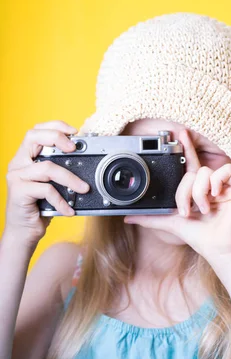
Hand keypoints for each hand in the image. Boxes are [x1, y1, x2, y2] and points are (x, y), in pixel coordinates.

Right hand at [4, 120, 89, 246]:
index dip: (55, 126)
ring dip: (70, 178)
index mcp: (26, 157)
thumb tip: (86, 163)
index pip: (36, 130)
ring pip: (47, 167)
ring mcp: (16, 176)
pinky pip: (46, 190)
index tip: (74, 132)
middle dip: (56, 138)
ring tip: (84, 189)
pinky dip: (61, 200)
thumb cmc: (40, 207)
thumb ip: (60, 171)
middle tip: (74, 148)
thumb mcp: (52, 186)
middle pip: (33, 137)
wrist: (24, 232)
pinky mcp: (18, 192)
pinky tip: (69, 210)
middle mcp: (18, 163)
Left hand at [124, 128, 230, 267]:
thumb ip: (152, 218)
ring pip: (205, 171)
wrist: (219, 250)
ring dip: (199, 192)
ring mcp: (226, 186)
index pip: (191, 165)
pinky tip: (214, 196)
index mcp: (199, 190)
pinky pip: (225, 170)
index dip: (186, 149)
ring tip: (203, 209)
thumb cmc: (201, 238)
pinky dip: (216, 182)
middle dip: (185, 191)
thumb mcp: (172, 224)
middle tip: (185, 210)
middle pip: (193, 171)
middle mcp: (212, 186)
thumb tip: (128, 217)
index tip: (179, 134)